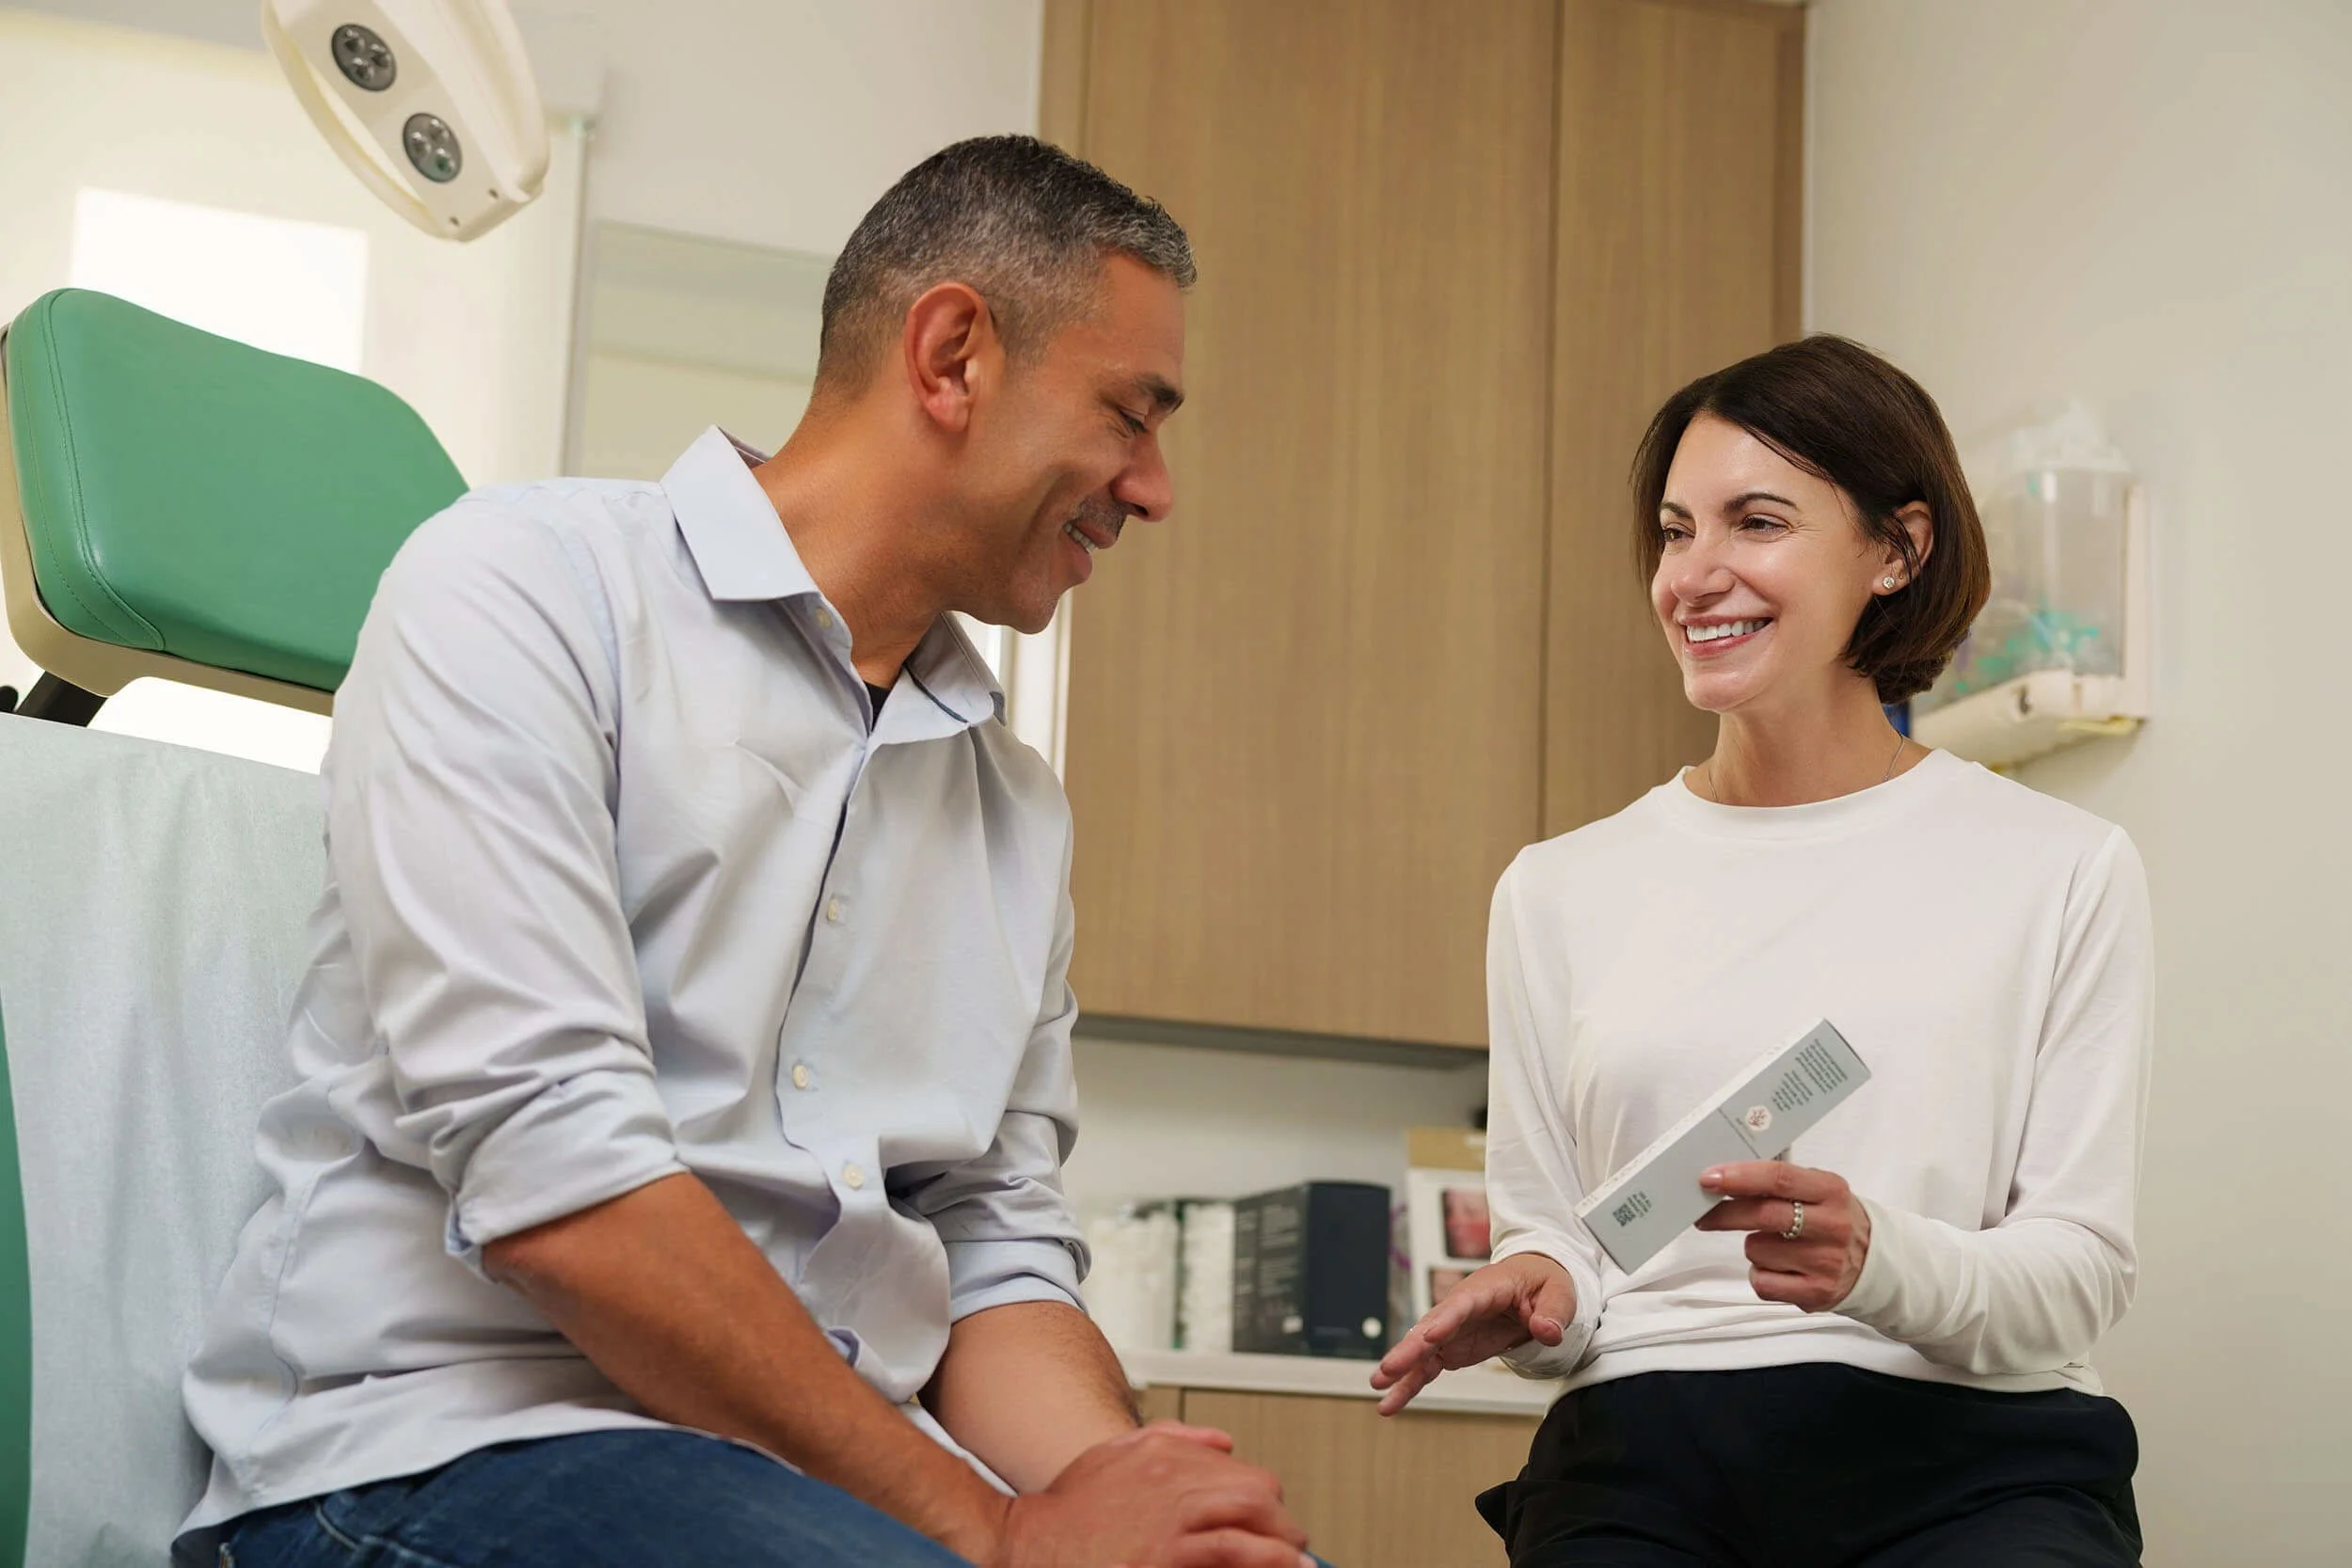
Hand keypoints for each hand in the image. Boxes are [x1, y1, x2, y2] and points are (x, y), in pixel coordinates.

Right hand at [992, 1419, 1312, 1567]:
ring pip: (1251, 1513)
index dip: (1260, 1498)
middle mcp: (1172, 1478)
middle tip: (1289, 1543)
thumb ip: (1171, 1438)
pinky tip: (1284, 1567)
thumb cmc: (1068, 1511)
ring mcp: (1171, 1517)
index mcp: (1163, 1453)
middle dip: (1278, 1519)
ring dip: (1282, 1541)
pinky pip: (1232, 1550)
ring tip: (1297, 1563)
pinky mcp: (1167, 1555)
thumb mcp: (1113, 1455)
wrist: (1028, 1547)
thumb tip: (1224, 1440)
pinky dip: (1267, 1558)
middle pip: (1254, 1488)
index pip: (1237, 1469)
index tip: (1267, 1520)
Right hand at [1369, 1253, 1574, 1415]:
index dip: (1446, 1320)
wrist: (1532, 1283)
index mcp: (1485, 1288)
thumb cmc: (1542, 1282)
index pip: (1462, 1304)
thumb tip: (1547, 1331)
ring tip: (1379, 1388)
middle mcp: (1460, 1307)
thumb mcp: (1558, 1292)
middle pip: (1431, 1326)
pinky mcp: (1451, 1346)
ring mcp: (1452, 1328)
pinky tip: (1392, 1400)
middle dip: (1410, 1348)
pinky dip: (1410, 1382)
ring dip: (1401, 1368)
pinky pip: (1427, 1365)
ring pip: (1422, 1349)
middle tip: (1390, 1368)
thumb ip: (1553, 1312)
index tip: (1429, 1336)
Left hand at [1695, 1160, 1872, 1311]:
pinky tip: (1780, 1269)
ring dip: (1754, 1247)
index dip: (1739, 1176)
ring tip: (1776, 1246)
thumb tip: (1724, 1177)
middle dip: (1724, 1214)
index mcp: (1830, 1191)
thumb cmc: (1831, 1220)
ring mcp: (1826, 1262)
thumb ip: (1778, 1182)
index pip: (1779, 1177)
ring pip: (1757, 1250)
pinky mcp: (1817, 1293)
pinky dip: (1761, 1275)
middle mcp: (1832, 1226)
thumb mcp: (1818, 1190)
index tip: (1709, 1178)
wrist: (1873, 1263)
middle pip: (1763, 1215)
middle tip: (1703, 1214)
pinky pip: (1763, 1282)